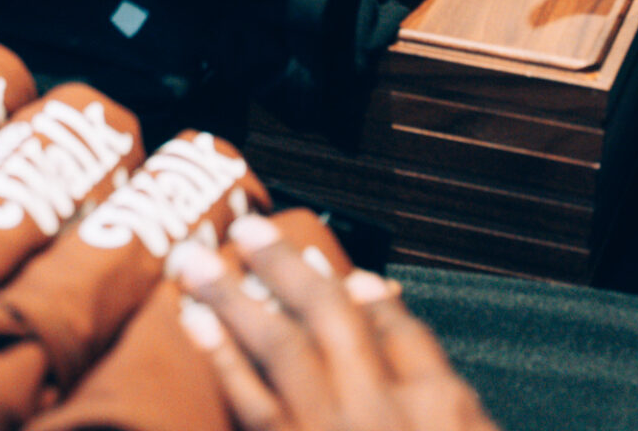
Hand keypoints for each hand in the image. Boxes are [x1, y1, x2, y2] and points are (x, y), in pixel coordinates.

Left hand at [174, 215, 498, 430]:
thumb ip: (436, 386)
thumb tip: (381, 301)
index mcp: (442, 408)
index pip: (399, 329)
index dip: (359, 292)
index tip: (319, 261)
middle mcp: (386, 410)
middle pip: (332, 317)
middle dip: (286, 268)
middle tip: (246, 227)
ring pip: (281, 345)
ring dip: (236, 295)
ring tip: (197, 257)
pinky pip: (251, 401)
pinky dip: (221, 356)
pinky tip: (195, 323)